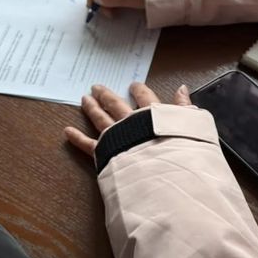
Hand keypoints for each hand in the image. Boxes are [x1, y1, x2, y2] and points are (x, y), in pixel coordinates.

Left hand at [64, 82, 190, 154]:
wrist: (162, 173)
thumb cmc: (179, 151)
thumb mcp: (190, 126)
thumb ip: (185, 107)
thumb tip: (182, 89)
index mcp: (151, 115)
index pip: (145, 97)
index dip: (139, 90)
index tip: (133, 85)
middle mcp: (130, 122)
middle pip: (116, 104)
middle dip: (107, 95)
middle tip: (97, 87)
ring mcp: (115, 137)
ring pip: (100, 118)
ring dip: (91, 108)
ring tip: (84, 99)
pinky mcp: (104, 153)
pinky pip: (88, 145)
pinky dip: (76, 138)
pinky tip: (66, 131)